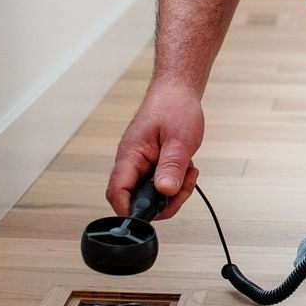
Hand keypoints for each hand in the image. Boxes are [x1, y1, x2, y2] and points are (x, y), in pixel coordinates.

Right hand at [105, 80, 204, 218]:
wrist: (178, 90)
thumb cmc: (174, 106)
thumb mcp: (179, 139)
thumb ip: (171, 166)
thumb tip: (165, 192)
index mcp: (130, 156)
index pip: (117, 193)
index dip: (129, 211)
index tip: (151, 215)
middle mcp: (131, 163)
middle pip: (136, 200)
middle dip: (163, 201)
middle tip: (183, 186)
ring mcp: (141, 164)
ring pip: (152, 195)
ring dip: (173, 191)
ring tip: (188, 172)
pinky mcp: (152, 164)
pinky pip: (160, 185)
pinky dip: (176, 182)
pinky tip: (187, 168)